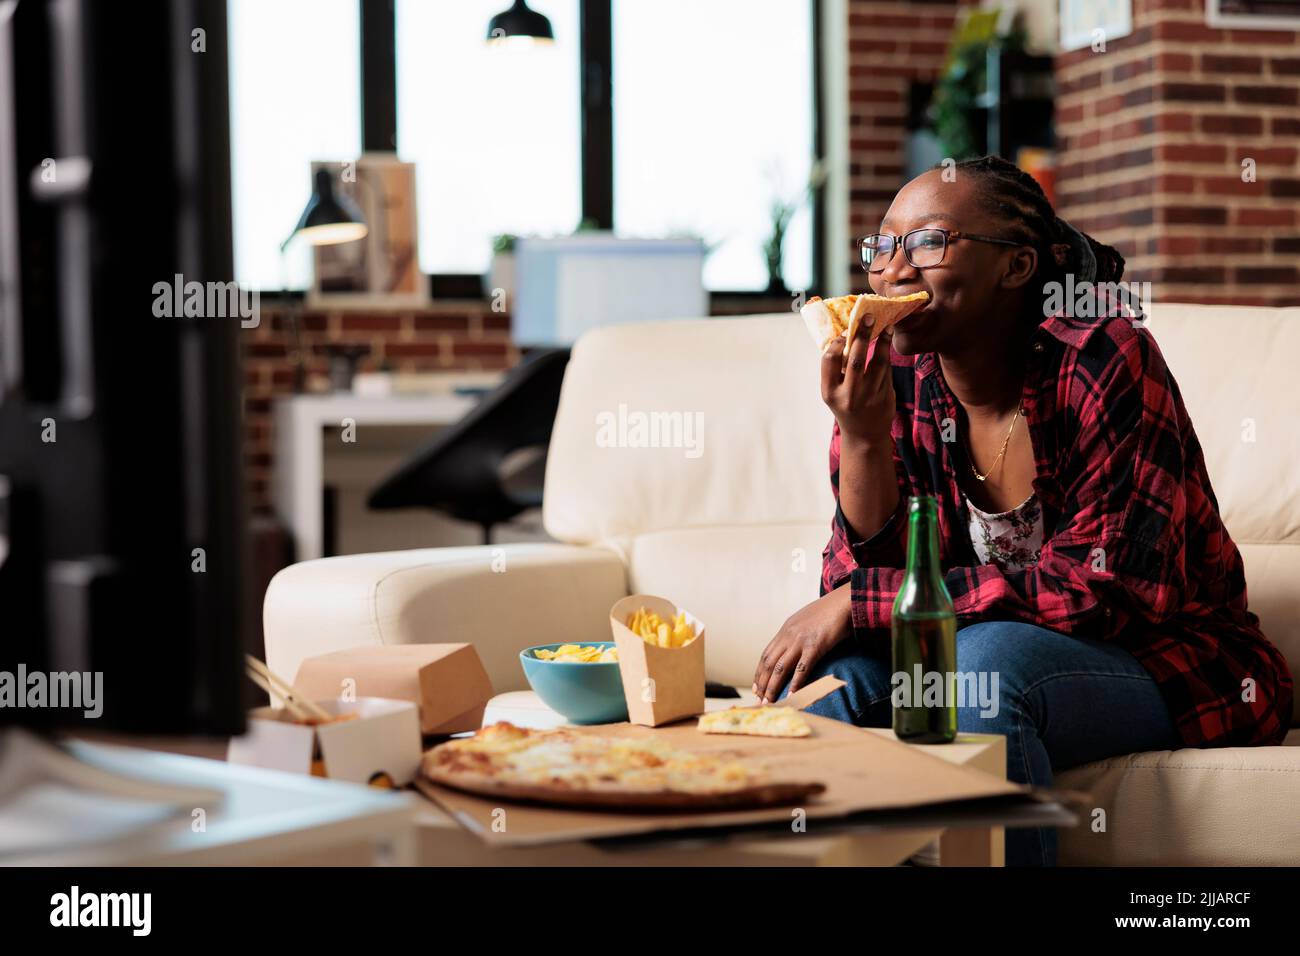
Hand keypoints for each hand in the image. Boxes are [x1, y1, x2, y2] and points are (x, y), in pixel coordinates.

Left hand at [752, 586, 851, 702]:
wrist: (843, 602)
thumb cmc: (829, 613)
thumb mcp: (806, 621)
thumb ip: (798, 634)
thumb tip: (794, 650)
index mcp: (785, 630)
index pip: (766, 655)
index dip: (759, 673)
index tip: (756, 687)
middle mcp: (788, 636)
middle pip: (769, 664)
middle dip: (762, 684)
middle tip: (758, 700)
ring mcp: (800, 641)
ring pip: (780, 668)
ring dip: (773, 687)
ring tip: (769, 702)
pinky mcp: (815, 646)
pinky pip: (802, 668)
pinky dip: (795, 684)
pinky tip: (791, 696)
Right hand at [821, 326, 895, 444]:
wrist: (864, 435)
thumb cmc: (846, 406)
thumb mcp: (834, 392)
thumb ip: (836, 370)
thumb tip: (844, 335)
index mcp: (829, 391)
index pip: (828, 360)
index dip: (837, 343)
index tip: (844, 332)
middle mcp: (848, 394)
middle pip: (855, 358)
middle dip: (862, 335)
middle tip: (868, 317)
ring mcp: (868, 396)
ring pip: (877, 362)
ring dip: (882, 341)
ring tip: (886, 326)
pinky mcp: (885, 397)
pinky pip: (887, 370)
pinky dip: (886, 355)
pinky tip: (888, 342)